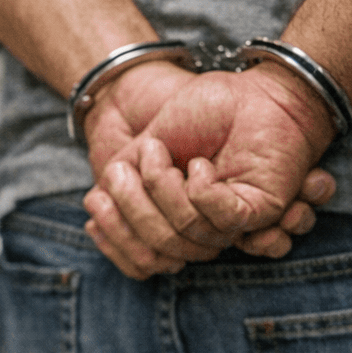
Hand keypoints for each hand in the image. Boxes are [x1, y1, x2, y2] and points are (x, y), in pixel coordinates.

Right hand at [83, 65, 338, 278]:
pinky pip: (220, 217)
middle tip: (140, 162)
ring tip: (167, 155)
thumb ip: (117, 190)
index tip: (100, 201)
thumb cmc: (197, 115)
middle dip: (136, 204)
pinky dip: (202, 189)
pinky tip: (201, 166)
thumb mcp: (139, 153)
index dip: (116, 239)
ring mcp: (229, 223)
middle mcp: (202, 231)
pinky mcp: (258, 210)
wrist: (243, 91)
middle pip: (159, 248)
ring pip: (186, 231)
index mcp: (172, 223)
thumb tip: (93, 227)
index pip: (142, 261)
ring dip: (165, 187)